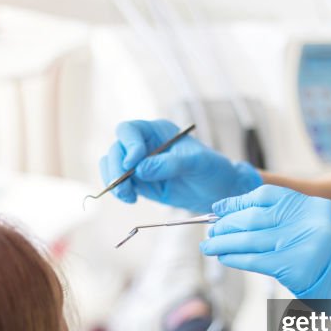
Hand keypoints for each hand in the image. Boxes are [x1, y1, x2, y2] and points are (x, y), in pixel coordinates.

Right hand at [99, 120, 262, 212]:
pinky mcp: (138, 182)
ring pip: (111, 166)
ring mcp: (139, 164)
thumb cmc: (212, 170)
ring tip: (128, 196)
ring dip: (114, 180)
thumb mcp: (197, 163)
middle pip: (116, 148)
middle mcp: (144, 144)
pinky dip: (119, 191)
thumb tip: (141, 169)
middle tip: (125, 186)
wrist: (218, 191)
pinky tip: (131, 200)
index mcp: (158, 131)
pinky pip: (118, 183)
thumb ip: (170, 164)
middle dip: (116, 167)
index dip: (128, 144)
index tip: (134, 162)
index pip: (130, 130)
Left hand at [200, 185, 330, 317]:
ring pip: (253, 239)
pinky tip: (225, 258)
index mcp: (316, 207)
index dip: (240, 202)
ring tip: (210, 245)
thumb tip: (238, 220)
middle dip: (229, 224)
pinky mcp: (298, 267)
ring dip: (226, 242)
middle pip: (257, 217)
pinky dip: (236, 258)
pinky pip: (257, 260)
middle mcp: (313, 219)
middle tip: (211, 231)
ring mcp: (307, 242)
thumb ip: (285, 225)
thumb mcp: (314, 235)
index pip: (269, 196)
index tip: (220, 208)